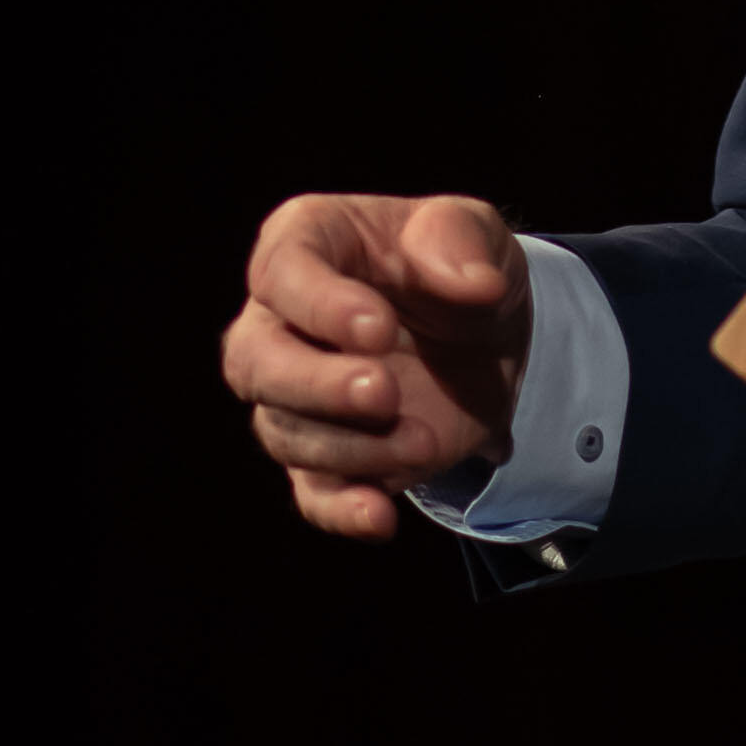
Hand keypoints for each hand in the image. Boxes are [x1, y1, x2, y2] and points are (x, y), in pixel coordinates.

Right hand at [221, 193, 531, 541]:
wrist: (490, 334)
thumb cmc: (460, 262)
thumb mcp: (474, 227)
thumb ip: (461, 239)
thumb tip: (471, 284)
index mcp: (307, 245)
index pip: (281, 272)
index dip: (319, 305)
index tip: (379, 329)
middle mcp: (281, 321)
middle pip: (255, 362)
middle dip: (315, 385)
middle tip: (385, 393)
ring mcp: (297, 395)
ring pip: (285, 432)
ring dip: (352, 446)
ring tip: (423, 441)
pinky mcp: (329, 455)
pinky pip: (312, 493)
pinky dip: (341, 510)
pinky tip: (380, 518)